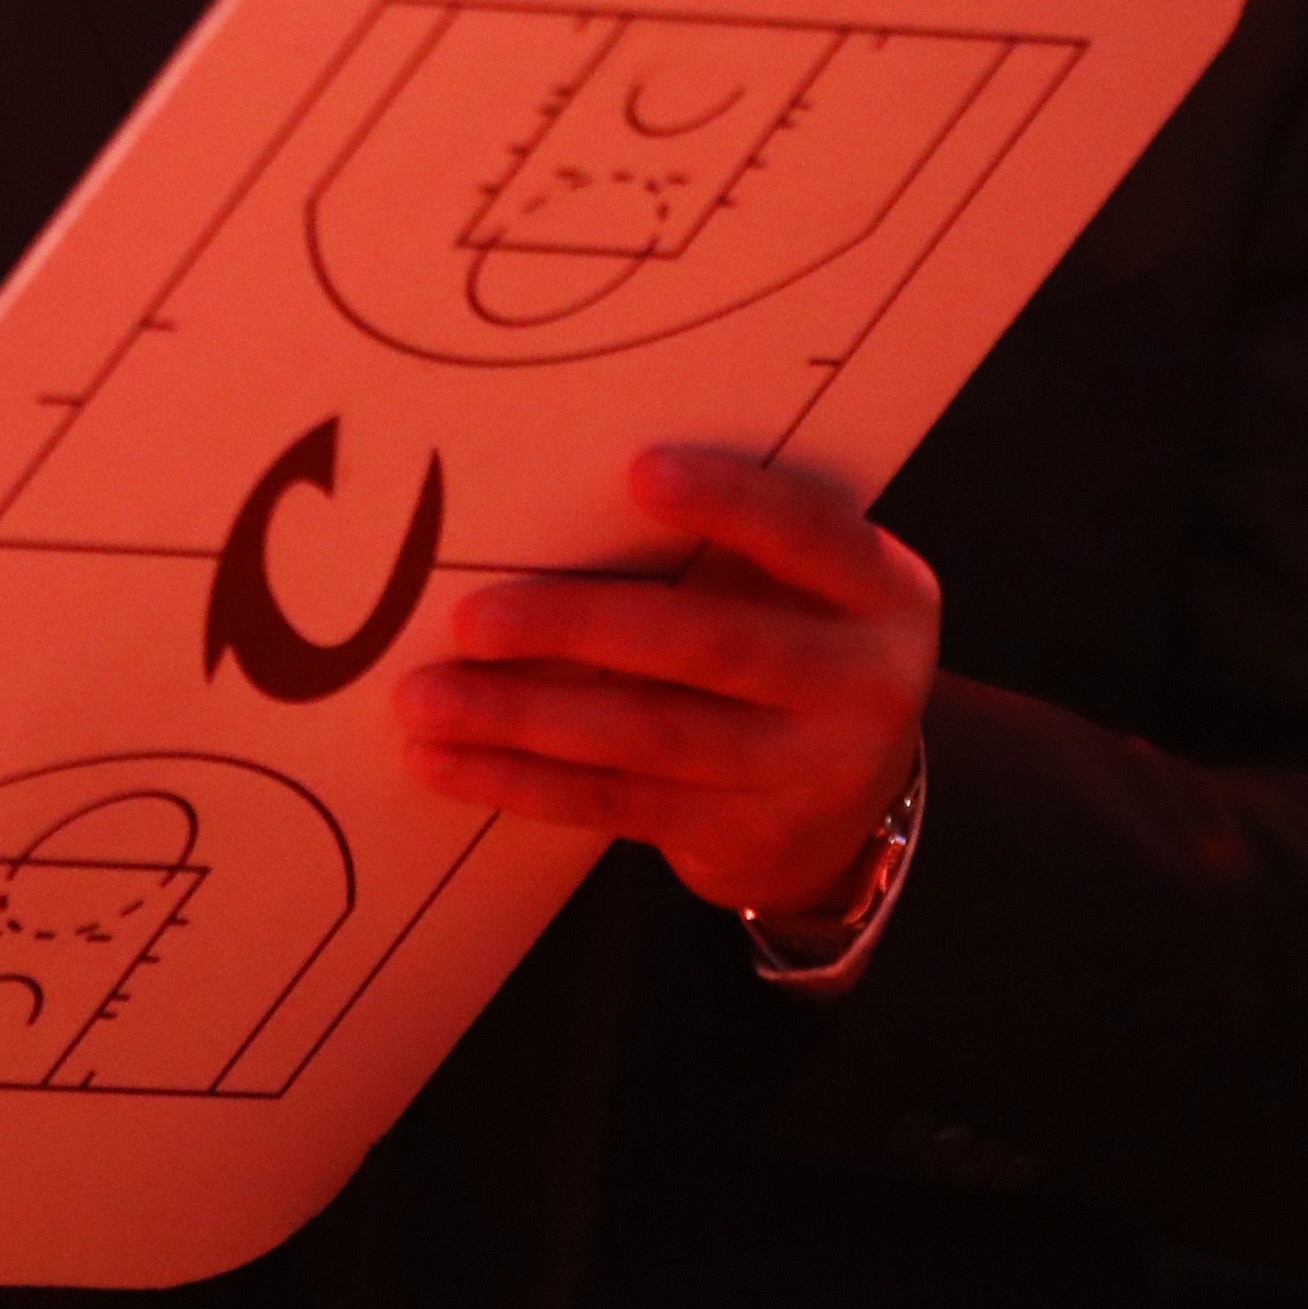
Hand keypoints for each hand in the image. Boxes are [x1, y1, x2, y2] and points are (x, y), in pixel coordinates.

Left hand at [395, 446, 936, 918]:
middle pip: (710, 647)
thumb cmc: (792, 641)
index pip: (809, 535)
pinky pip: (618, 803)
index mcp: (880, 592)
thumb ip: (728, 545)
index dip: (731, 503)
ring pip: (649, 738)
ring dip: (524, 718)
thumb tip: (558, 494)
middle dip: (579, 629)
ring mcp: (807, 773)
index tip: (638, 471)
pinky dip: (524, 781)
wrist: (853, 805)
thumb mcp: (802, 586)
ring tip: (427, 698)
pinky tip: (449, 761)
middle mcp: (861, 684)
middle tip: (470, 620)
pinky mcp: (743, 837)